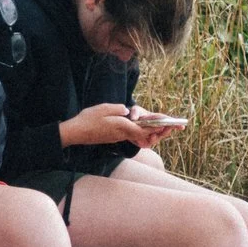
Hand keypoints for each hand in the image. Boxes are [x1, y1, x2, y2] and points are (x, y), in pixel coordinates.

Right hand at [59, 102, 181, 147]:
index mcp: (121, 127)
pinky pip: (131, 135)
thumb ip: (118, 109)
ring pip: (138, 135)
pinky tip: (145, 130)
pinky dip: (141, 133)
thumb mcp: (103, 109)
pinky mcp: (114, 137)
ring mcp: (118, 137)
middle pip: (144, 134)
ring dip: (151, 132)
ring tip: (163, 128)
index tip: (168, 125)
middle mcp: (122, 134)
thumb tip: (128, 111)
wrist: (75, 133)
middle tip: (172, 127)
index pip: (143, 128)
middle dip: (159, 131)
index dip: (156, 127)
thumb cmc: (88, 120)